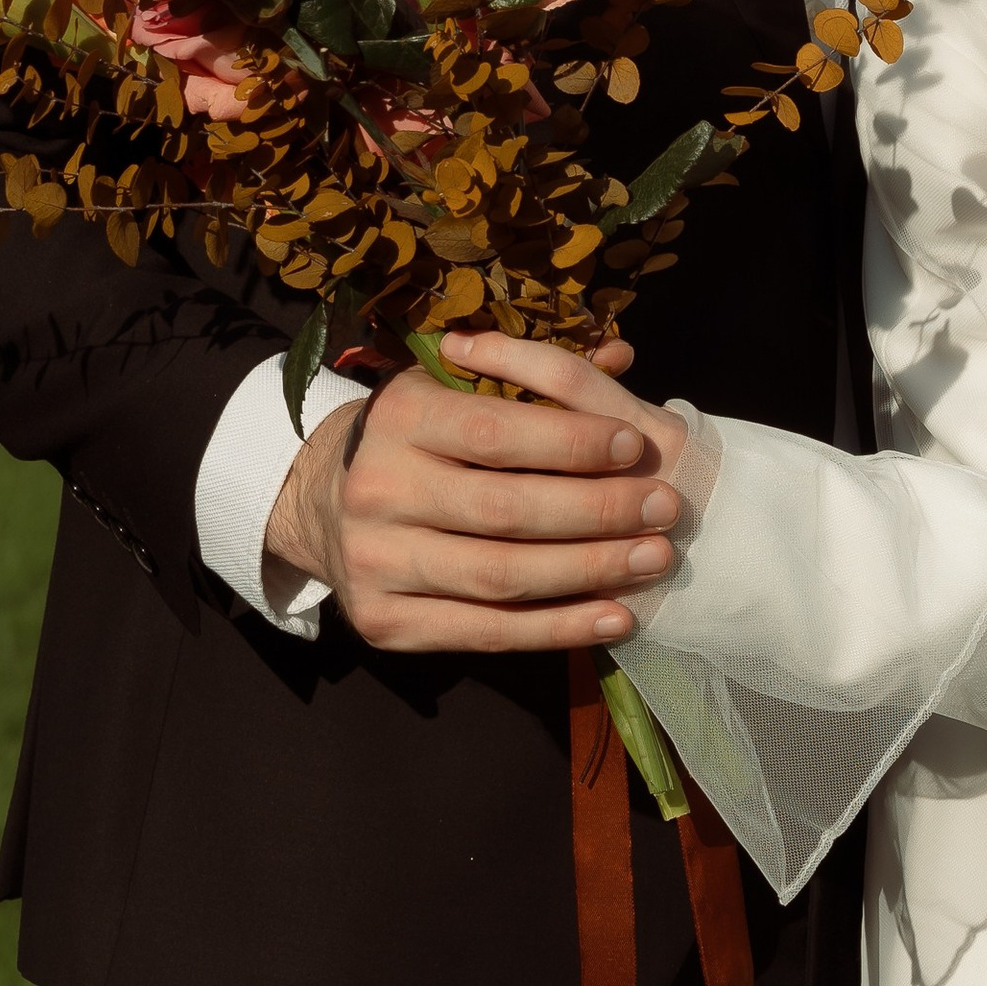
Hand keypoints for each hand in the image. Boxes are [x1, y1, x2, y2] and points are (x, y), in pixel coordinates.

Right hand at [263, 341, 686, 656]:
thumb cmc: (418, 436)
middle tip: (665, 509)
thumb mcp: (459, 388)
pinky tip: (616, 618)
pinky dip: (558, 629)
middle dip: (598, 512)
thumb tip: (622, 353)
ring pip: (501, 577)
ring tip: (654, 559)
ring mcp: (376, 562)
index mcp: (399, 417)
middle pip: (505, 510)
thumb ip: (538, 376)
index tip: (635, 448)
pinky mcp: (384, 622)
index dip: (572, 442)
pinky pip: (485, 632)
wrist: (321, 502)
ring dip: (590, 572)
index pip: (496, 431)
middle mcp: (378, 488)